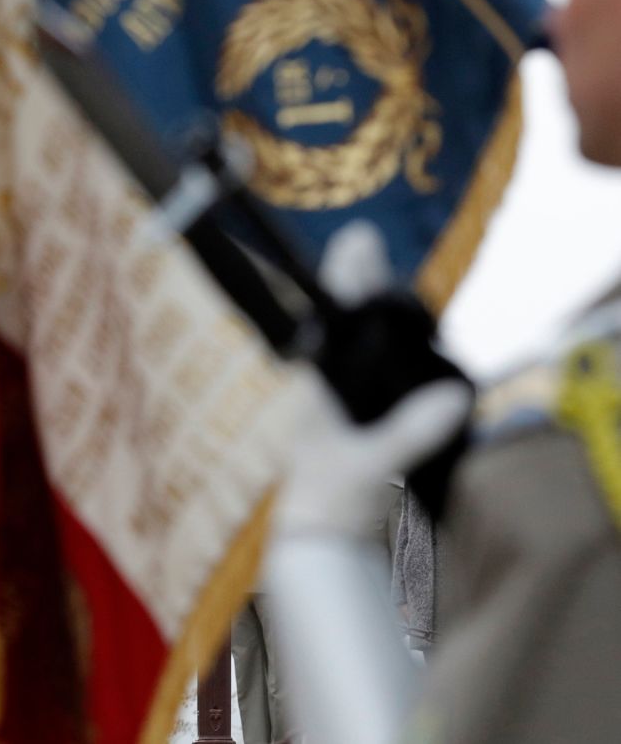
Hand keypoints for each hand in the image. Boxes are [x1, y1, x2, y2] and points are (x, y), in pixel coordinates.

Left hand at [275, 220, 471, 537]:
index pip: (335, 317)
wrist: (323, 538)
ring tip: (386, 285)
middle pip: (354, 322)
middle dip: (365, 285)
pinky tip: (413, 344)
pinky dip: (398, 357)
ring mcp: (352, 400)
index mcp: (323, 384)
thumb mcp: (371, 464)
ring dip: (382, 319)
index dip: (347, 275)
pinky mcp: (370, 420)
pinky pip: (385, 375)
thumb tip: (453, 396)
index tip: (357, 237)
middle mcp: (334, 384)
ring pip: (369, 346)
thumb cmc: (333, 497)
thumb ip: (410, 432)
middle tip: (365, 245)